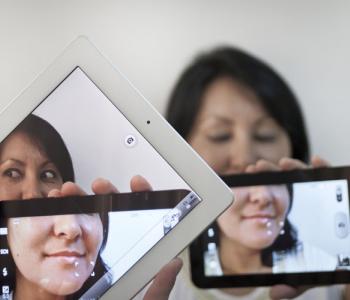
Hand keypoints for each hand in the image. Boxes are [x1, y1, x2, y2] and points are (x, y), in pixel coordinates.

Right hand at [49, 175, 180, 299]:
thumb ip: (159, 289)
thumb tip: (174, 264)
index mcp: (137, 260)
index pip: (145, 222)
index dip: (143, 199)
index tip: (137, 183)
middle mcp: (117, 256)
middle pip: (115, 217)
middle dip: (106, 196)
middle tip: (98, 186)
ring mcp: (97, 260)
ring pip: (91, 224)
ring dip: (80, 205)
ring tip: (69, 194)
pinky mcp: (79, 268)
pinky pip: (70, 242)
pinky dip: (63, 224)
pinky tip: (57, 210)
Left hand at [245, 155, 329, 299]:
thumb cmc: (340, 260)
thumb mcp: (316, 271)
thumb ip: (296, 282)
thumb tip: (274, 293)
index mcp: (298, 219)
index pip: (278, 202)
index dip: (263, 193)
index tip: (248, 183)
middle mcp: (308, 205)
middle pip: (287, 185)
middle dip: (272, 175)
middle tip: (257, 169)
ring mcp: (324, 196)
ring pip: (305, 177)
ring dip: (292, 167)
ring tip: (282, 164)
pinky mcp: (341, 189)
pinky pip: (332, 175)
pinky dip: (324, 167)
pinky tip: (316, 161)